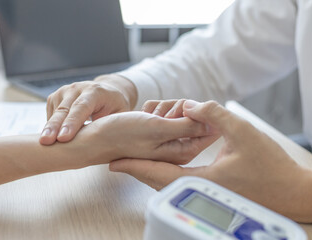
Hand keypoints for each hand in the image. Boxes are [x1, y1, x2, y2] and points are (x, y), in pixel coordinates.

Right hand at [40, 74, 136, 144]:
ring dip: (48, 128)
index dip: (73, 122)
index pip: (82, 107)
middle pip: (64, 109)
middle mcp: (78, 88)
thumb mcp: (122, 114)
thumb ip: (116, 124)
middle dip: (54, 126)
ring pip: (54, 112)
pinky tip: (50, 138)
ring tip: (43, 144)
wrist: (108, 92)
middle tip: (45, 142)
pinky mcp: (56, 96)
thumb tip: (114, 141)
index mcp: (96, 91)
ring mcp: (65, 91)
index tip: (64, 138)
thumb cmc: (116, 108)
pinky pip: (50, 113)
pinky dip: (49, 126)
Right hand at [72, 111, 217, 165]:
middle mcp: (179, 147)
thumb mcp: (158, 129)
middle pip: (195, 115)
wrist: (97, 137)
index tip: (178, 115)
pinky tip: (142, 118)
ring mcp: (168, 138)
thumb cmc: (122, 135)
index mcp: (184, 151)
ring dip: (162, 109)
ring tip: (146, 119)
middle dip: (176, 110)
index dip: (197, 114)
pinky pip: (165, 110)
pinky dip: (154, 109)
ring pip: (180, 110)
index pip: (210, 128)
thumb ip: (188, 127)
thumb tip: (213, 123)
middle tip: (157, 118)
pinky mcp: (158, 130)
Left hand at [110, 100, 311, 221]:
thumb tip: (190, 105)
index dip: (133, 166)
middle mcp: (198, 190)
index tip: (114, 161)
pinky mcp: (211, 193)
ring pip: (166, 185)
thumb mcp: (242, 132)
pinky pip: (179, 186)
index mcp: (200, 180)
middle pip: (156, 182)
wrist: (291, 193)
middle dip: (136, 170)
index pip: (157, 173)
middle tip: (117, 162)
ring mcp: (204, 194)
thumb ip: (214, 116)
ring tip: (133, 163)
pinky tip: (161, 168)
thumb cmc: (270, 167)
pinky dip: (164, 176)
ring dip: (149, 172)